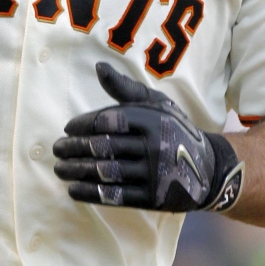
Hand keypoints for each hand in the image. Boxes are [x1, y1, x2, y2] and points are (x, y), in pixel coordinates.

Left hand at [53, 62, 243, 212]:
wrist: (208, 169)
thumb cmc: (174, 129)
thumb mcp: (156, 104)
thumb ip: (125, 88)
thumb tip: (98, 67)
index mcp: (151, 119)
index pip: (108, 121)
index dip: (83, 125)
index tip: (67, 129)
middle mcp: (153, 146)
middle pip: (103, 147)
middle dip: (74, 148)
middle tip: (56, 150)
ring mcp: (154, 174)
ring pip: (106, 172)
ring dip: (77, 171)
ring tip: (59, 169)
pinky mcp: (153, 198)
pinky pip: (116, 196)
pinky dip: (91, 193)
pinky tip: (73, 189)